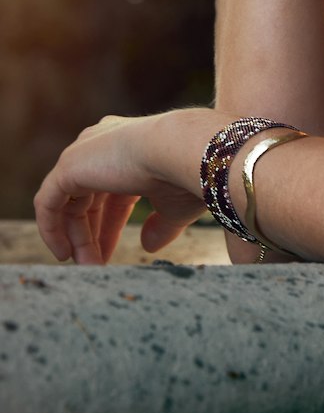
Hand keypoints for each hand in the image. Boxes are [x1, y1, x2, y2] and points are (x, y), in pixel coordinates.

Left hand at [34, 111, 215, 265]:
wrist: (178, 150)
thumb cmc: (186, 174)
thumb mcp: (175, 206)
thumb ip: (160, 224)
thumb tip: (148, 246)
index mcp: (129, 148)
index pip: (112, 193)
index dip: (110, 227)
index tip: (110, 255)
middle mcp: (102, 144)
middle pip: (88, 199)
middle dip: (91, 235)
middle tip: (95, 266)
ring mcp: (82, 152)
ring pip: (69, 203)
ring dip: (77, 238)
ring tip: (87, 267)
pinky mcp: (68, 166)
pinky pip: (48, 202)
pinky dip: (51, 228)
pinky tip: (63, 253)